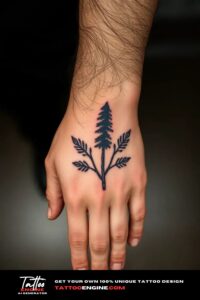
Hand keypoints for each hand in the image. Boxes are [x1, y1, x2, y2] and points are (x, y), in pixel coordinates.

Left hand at [45, 86, 146, 269]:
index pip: (77, 238)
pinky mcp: (138, 183)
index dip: (79, 259)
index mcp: (75, 195)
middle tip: (101, 275)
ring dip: (119, 254)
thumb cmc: (77, 133)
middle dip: (100, 263)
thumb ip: (53, 192)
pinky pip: (139, 214)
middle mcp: (98, 199)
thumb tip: (53, 214)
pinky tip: (134, 240)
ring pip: (121, 233)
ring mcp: (121, 192)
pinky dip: (137, 230)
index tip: (82, 270)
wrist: (103, 112)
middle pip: (100, 241)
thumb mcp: (53, 162)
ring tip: (118, 266)